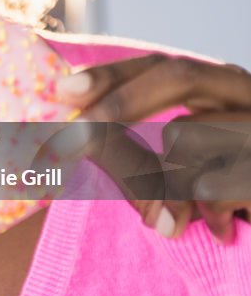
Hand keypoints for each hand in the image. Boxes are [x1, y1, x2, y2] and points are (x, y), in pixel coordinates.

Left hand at [50, 53, 250, 243]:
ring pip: (188, 133)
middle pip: (177, 75)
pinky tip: (222, 230)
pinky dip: (203, 213)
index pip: (161, 65)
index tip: (63, 90)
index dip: (111, 74)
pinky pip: (211, 185)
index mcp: (222, 88)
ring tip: (174, 221)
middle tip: (68, 141)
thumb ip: (136, 152)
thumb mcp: (180, 173)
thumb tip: (71, 141)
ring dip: (162, 184)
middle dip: (117, 103)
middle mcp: (247, 94)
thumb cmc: (229, 202)